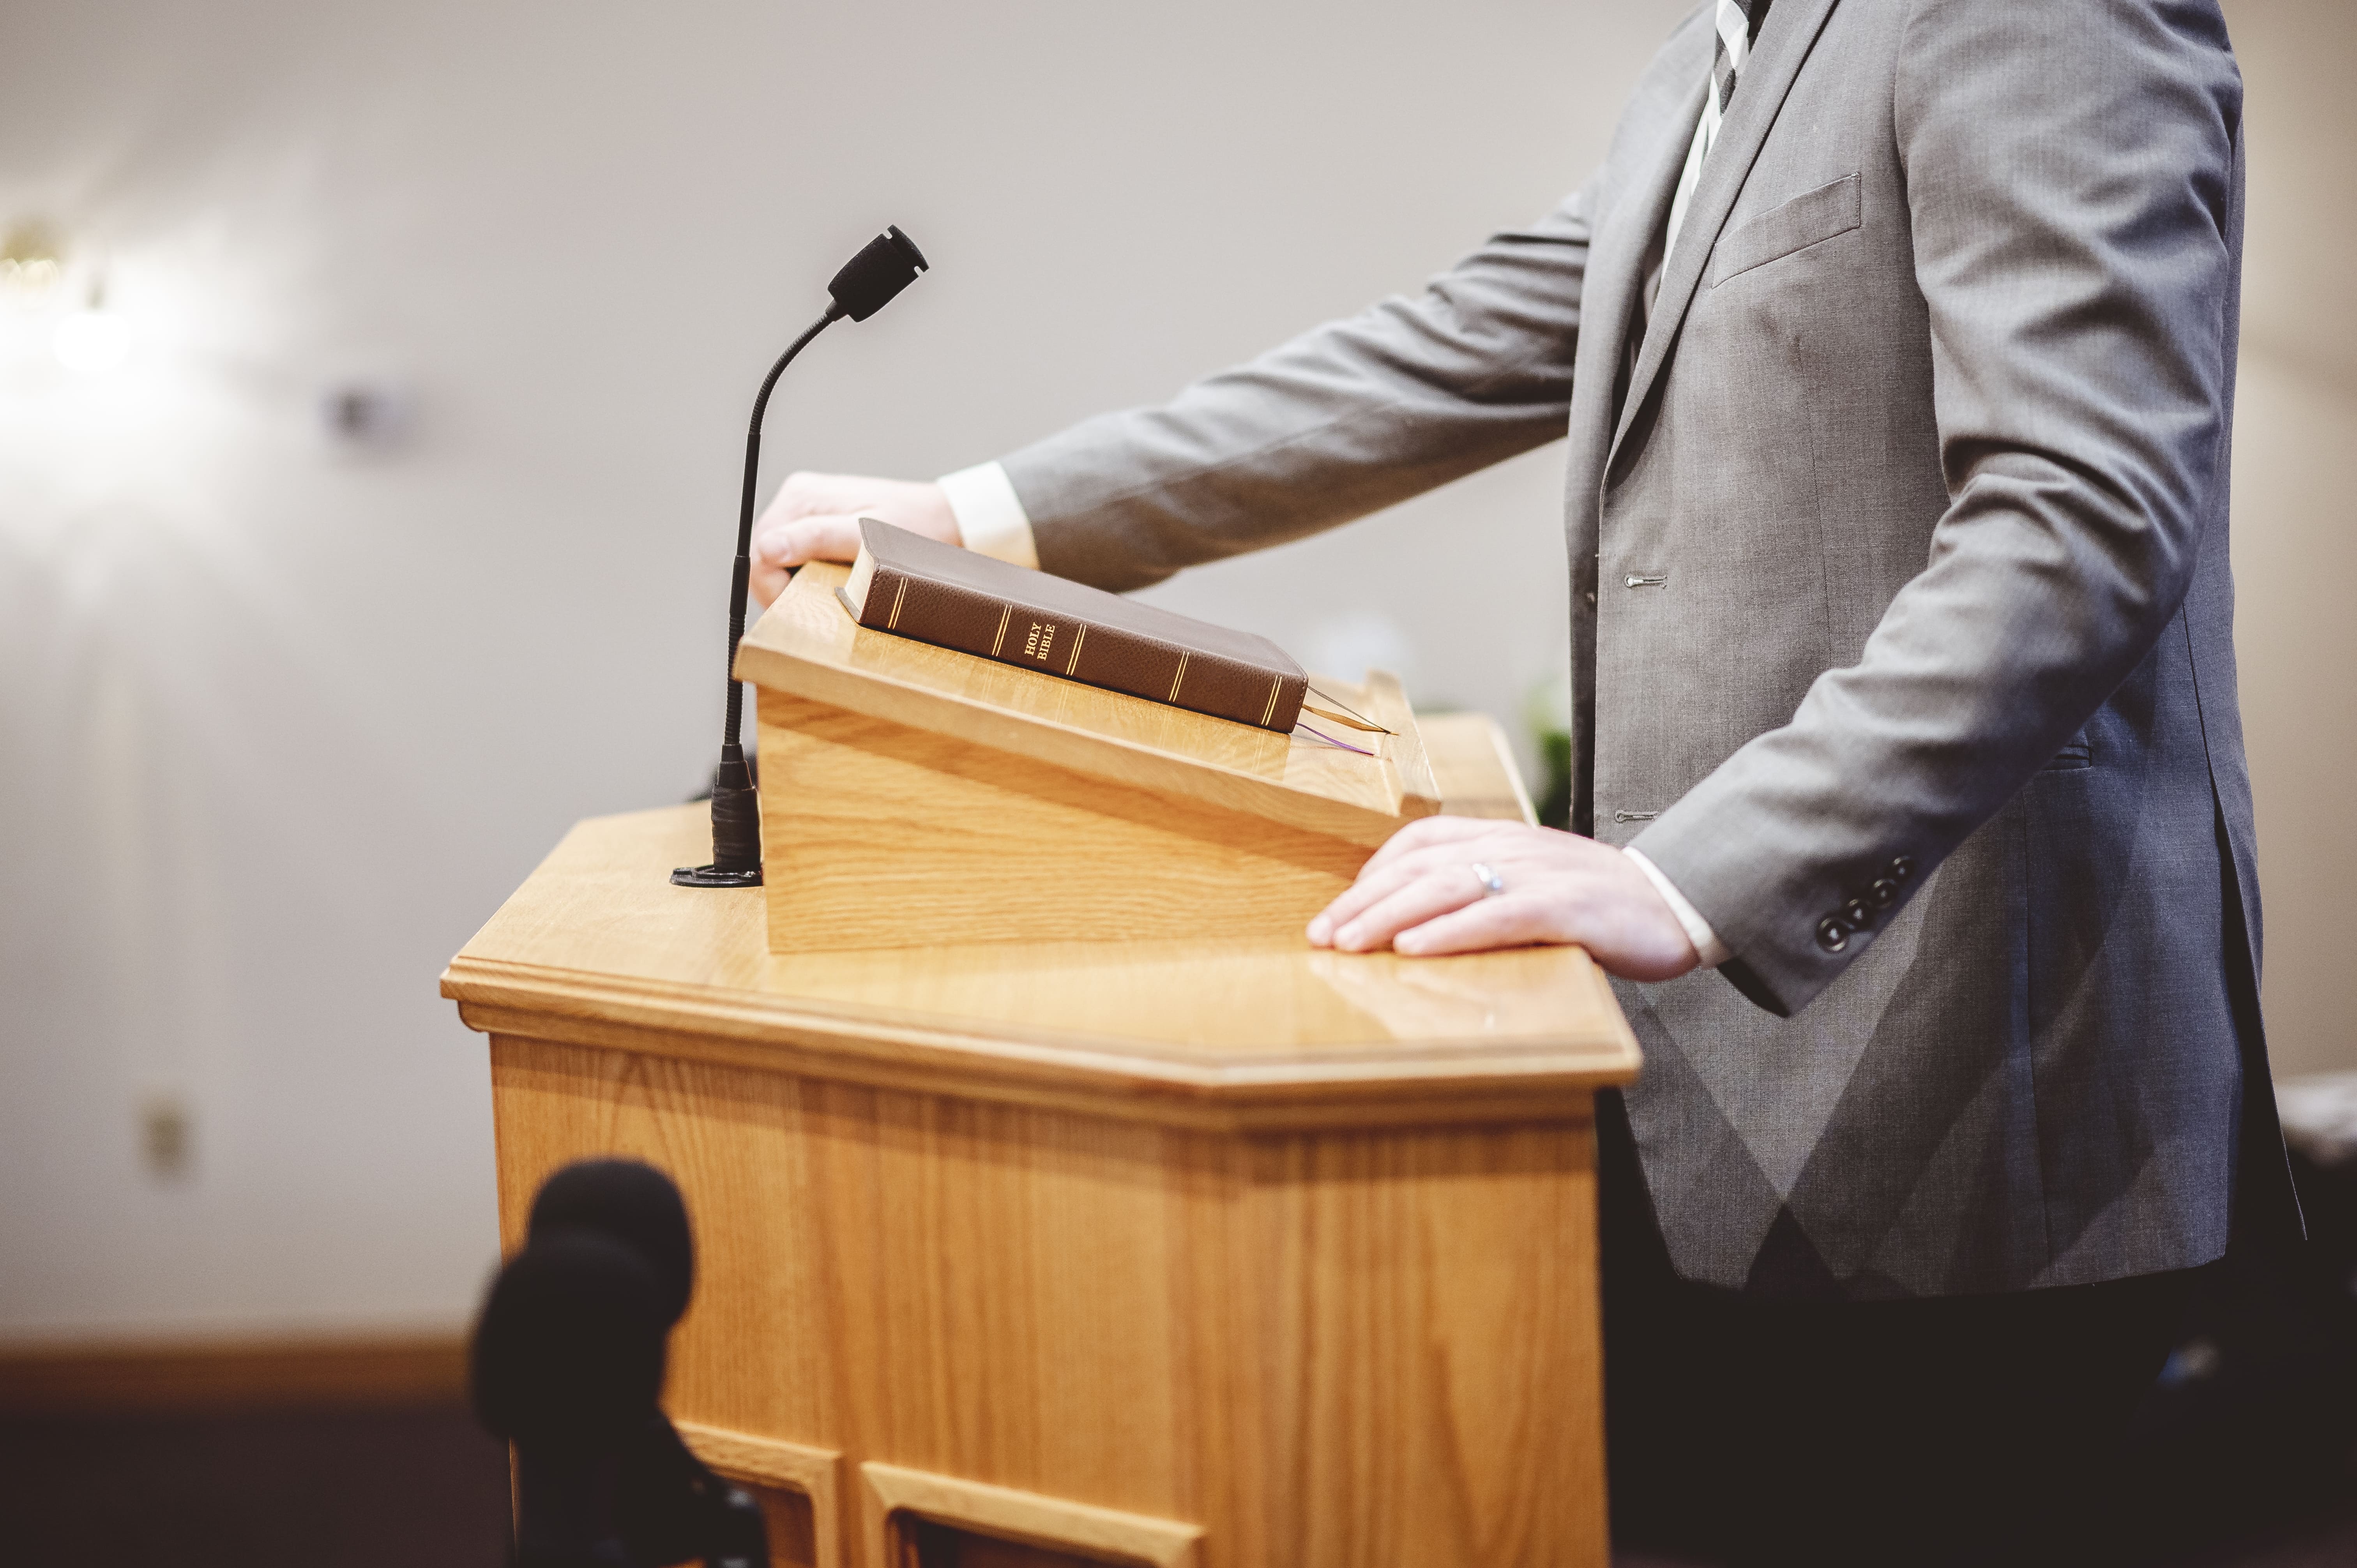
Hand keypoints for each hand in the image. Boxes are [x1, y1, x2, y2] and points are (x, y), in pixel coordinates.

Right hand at [748, 472, 959, 605]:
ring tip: (830, 592)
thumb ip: (818, 539)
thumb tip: (769, 549)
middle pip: (766, 557)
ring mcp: (807, 512)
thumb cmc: (914, 527)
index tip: (800, 610)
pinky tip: (834, 580)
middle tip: (818, 607)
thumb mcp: (867, 537)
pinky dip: (810, 575)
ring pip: (779, 561)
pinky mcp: (819, 524)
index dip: (772, 589)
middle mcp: (798, 500)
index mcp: (801, 498)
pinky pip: (798, 557)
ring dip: (798, 583)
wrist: (943, 518)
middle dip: (785, 587)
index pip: (760, 551)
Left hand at [1306, 816, 1700, 979]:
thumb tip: (1415, 923)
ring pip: (1446, 887)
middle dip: (1362, 901)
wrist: (1676, 903)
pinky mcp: (1565, 907)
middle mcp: (1511, 847)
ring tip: (1348, 943)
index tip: (1335, 911)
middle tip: (1320, 935)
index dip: (1371, 874)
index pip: (1418, 843)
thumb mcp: (1530, 887)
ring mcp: (1538, 874)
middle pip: (1418, 867)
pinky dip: (1451, 931)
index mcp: (1501, 838)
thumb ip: (1481, 892)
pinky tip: (1415, 949)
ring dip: (1389, 916)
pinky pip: (1497, 916)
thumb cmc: (1597, 905)